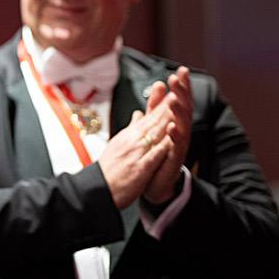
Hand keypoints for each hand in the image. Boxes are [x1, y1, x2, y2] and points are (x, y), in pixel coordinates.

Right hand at [98, 82, 174, 208]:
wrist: (99, 189)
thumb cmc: (109, 169)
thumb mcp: (118, 144)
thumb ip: (131, 128)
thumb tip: (138, 113)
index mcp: (129, 136)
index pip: (149, 116)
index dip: (162, 103)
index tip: (173, 89)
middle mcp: (133, 141)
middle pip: (153, 120)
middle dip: (167, 104)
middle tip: (179, 89)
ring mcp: (137, 153)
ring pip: (154, 133)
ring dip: (167, 119)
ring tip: (178, 105)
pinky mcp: (140, 168)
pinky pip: (154, 155)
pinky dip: (163, 144)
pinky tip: (172, 137)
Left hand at [142, 67, 192, 203]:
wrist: (155, 182)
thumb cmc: (157, 153)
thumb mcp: (155, 125)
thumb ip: (156, 107)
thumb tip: (158, 85)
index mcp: (175, 123)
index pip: (179, 101)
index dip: (181, 87)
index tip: (180, 70)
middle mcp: (180, 133)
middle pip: (184, 110)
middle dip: (182, 93)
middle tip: (178, 77)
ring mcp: (178, 146)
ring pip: (182, 125)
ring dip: (179, 111)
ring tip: (175, 98)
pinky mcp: (174, 159)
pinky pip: (176, 147)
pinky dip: (174, 136)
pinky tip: (172, 127)